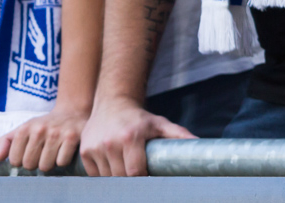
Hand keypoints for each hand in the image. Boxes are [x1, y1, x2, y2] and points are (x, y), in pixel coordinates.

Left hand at [1, 106, 87, 170]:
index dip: (22, 161)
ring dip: (50, 163)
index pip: (15, 160)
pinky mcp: (72, 137)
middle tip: (43, 154)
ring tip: (53, 153)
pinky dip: (63, 160)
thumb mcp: (24, 127)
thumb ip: (6, 141)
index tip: (30, 154)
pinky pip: (62, 162)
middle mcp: (39, 130)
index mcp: (25, 128)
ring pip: (45, 166)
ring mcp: (56, 133)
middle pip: (30, 164)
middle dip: (36, 163)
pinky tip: (64, 151)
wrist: (72, 111)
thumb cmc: (45, 124)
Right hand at [79, 99, 194, 176]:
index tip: (149, 178)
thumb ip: (178, 134)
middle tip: (138, 174)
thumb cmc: (139, 118)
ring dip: (117, 178)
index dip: (143, 178)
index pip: (135, 172)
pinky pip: (94, 175)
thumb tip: (199, 143)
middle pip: (121, 177)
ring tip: (125, 167)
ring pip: (107, 178)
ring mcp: (95, 148)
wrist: (112, 104)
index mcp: (131, 137)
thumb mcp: (160, 124)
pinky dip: (103, 175)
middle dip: (131, 180)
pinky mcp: (85, 152)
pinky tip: (112, 164)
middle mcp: (110, 143)